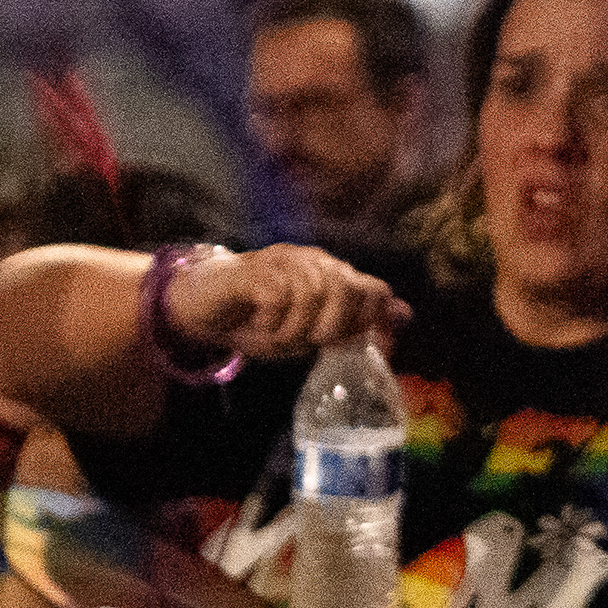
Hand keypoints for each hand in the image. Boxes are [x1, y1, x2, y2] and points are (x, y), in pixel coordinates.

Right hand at [168, 246, 406, 361]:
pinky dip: (272, 320)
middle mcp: (315, 262)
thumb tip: (404, 316)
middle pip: (348, 289)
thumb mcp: (309, 333)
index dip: (372, 322)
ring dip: (296, 329)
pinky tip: (260, 324)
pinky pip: (278, 295)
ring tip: (277, 336)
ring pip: (313, 293)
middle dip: (332, 327)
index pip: (375, 290)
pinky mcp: (253, 269)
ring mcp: (284, 261)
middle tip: (306, 342)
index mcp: (334, 275)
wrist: (203, 307)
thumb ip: (353, 324)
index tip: (348, 346)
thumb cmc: (260, 320)